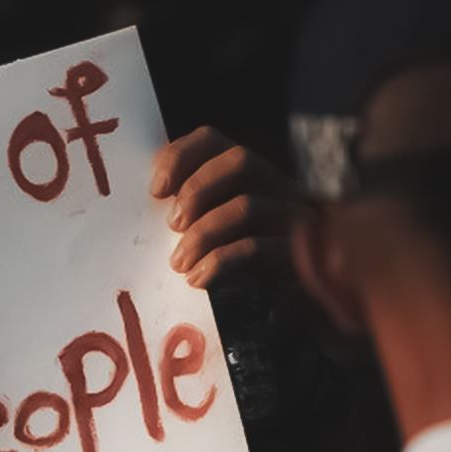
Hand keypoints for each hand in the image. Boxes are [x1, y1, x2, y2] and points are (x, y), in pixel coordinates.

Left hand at [151, 127, 313, 287]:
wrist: (293, 311)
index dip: (181, 155)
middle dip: (197, 189)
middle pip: (240, 160)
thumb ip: (188, 211)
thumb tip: (153, 200)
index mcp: (250, 174)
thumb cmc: (241, 267)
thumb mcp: (212, 231)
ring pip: (247, 206)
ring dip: (202, 234)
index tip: (156, 190)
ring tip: (179, 263)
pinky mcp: (297, 255)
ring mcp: (292, 218)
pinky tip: (198, 278)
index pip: (213, 141)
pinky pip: (257, 248)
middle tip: (171, 225)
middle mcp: (276, 186)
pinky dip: (220, 262)